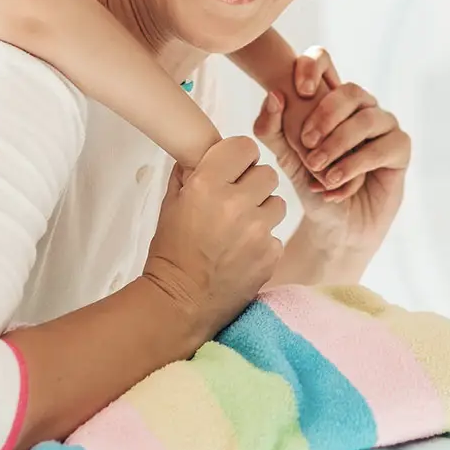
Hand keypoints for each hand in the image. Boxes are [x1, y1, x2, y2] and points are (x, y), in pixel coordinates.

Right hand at [140, 136, 283, 346]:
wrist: (181, 302)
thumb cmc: (171, 255)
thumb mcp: (171, 205)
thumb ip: (188, 174)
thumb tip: (201, 153)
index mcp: (207, 185)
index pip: (244, 146)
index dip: (239, 157)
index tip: (234, 168)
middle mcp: (236, 203)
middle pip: (267, 173)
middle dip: (253, 184)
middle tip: (237, 200)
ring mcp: (257, 230)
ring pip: (278, 203)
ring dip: (263, 211)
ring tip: (241, 228)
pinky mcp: (271, 254)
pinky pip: (277, 234)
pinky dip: (264, 240)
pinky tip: (243, 251)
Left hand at [253, 48, 408, 254]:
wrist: (336, 227)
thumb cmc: (313, 186)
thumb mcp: (286, 160)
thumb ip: (272, 131)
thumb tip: (273, 96)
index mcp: (329, 98)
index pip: (323, 59)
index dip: (312, 66)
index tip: (300, 91)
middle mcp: (359, 106)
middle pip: (349, 90)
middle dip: (325, 115)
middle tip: (306, 143)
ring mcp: (383, 124)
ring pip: (367, 118)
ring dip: (339, 144)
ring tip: (319, 170)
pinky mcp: (400, 147)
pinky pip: (384, 146)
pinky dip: (356, 165)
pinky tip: (336, 183)